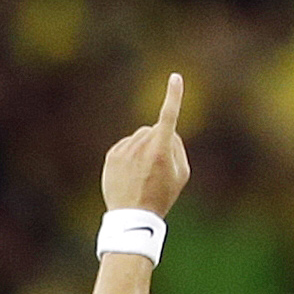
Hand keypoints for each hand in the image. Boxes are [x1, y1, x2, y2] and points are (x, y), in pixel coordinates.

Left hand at [102, 72, 190, 215]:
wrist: (131, 216)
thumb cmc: (161, 196)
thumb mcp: (182, 175)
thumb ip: (178, 148)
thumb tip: (168, 132)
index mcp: (162, 149)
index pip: (169, 116)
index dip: (174, 96)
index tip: (175, 78)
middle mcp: (141, 145)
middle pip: (154, 131)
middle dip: (159, 142)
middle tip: (159, 168)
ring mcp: (125, 149)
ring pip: (139, 138)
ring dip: (144, 149)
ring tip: (143, 174)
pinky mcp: (112, 154)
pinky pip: (126, 146)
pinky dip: (130, 155)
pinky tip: (131, 174)